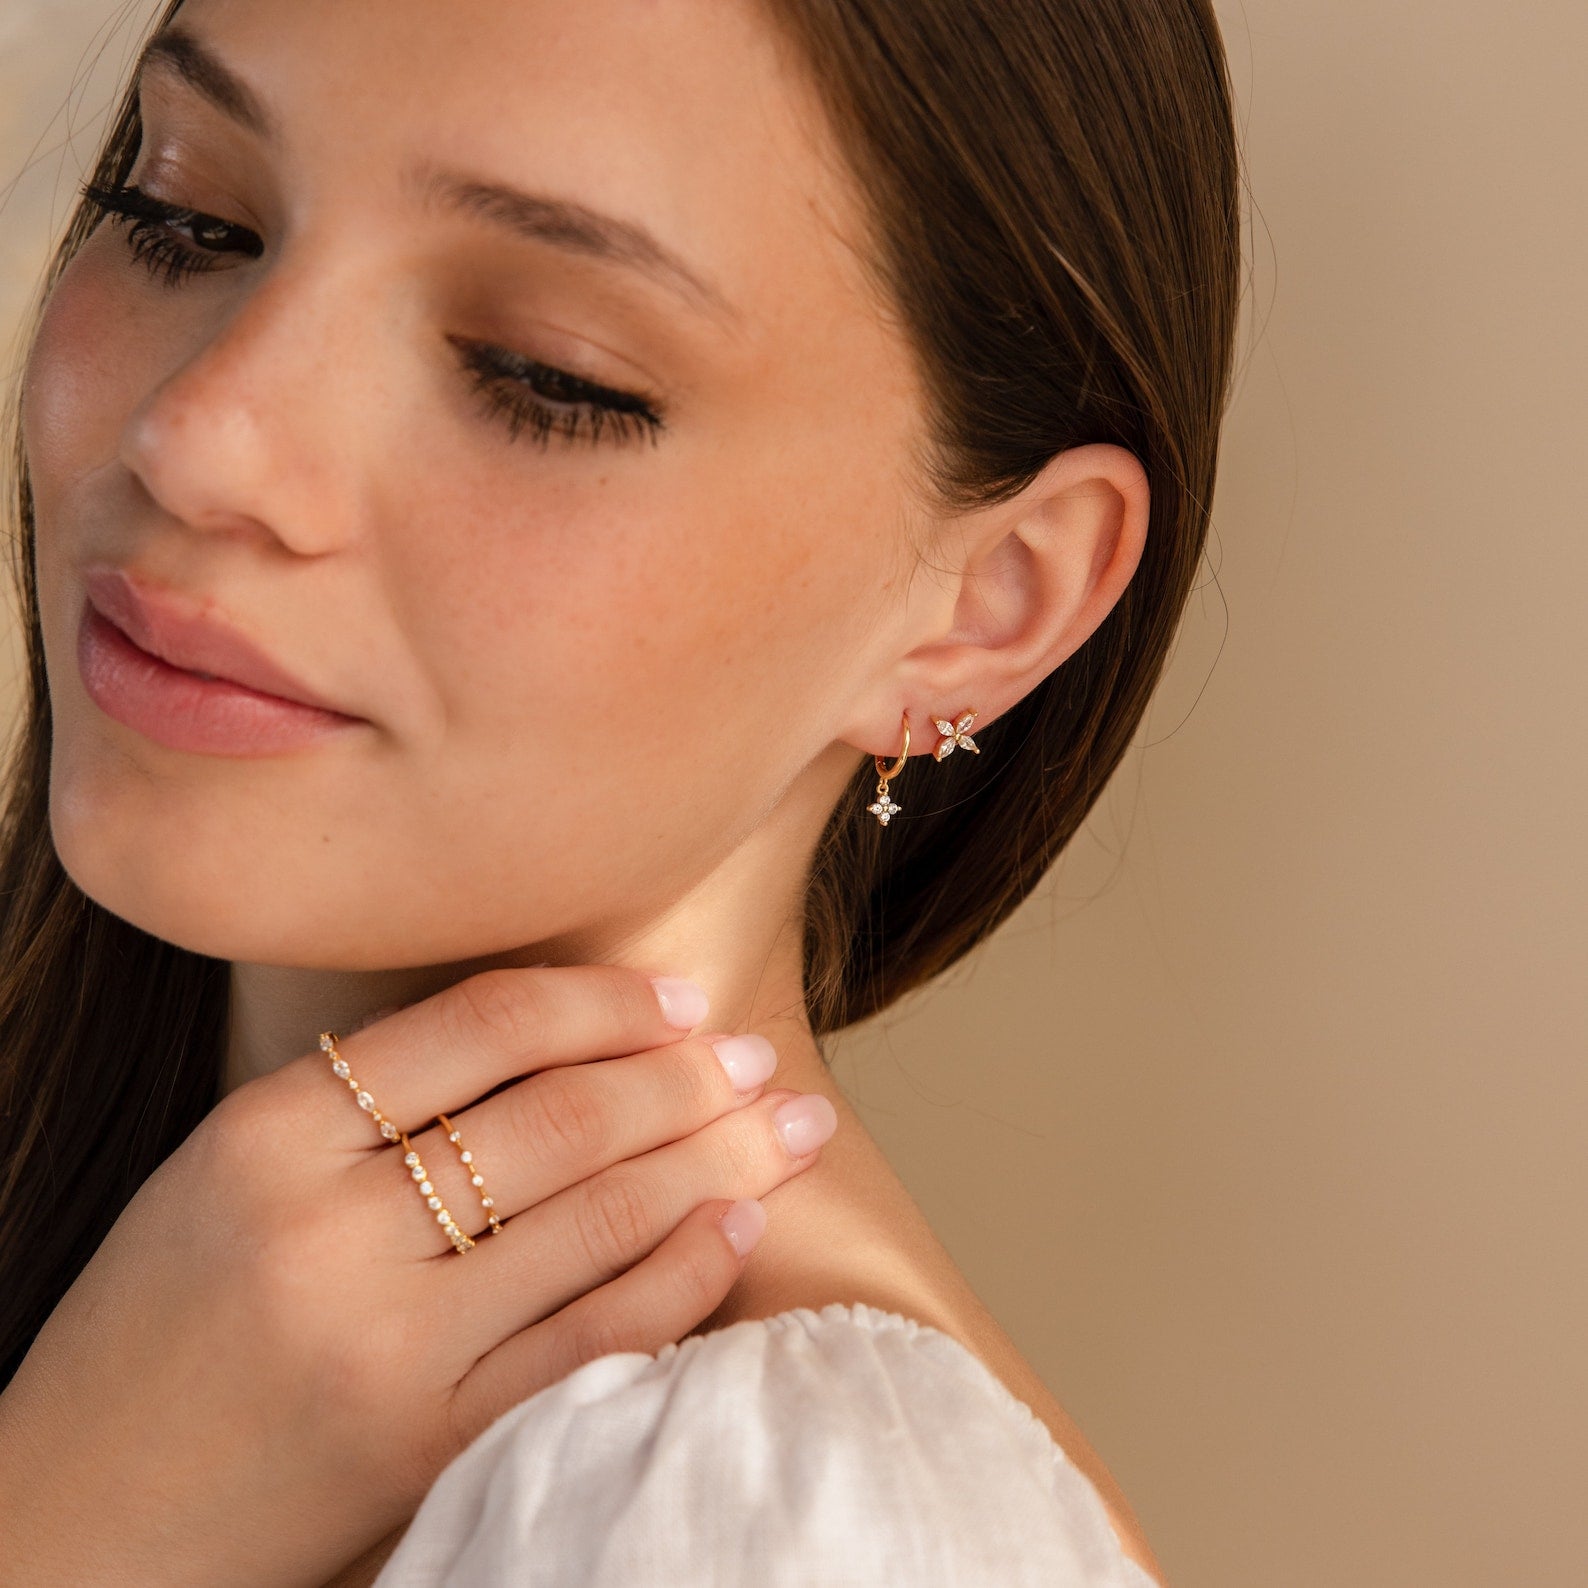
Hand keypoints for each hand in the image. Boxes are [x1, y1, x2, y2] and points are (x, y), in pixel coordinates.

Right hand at [0, 964, 836, 1587]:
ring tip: (787, 1125)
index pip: (481, 1026)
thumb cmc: (159, 1328)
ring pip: (598, 1218)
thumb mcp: (225, 1172)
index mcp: (267, 1136)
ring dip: (716, 1161)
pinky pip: (595, 1340)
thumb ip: (365, 1101)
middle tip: (760, 1059)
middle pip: (560, 1118)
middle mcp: (329, 1231)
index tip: (680, 999)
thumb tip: (560, 1036)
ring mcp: (386, 1347)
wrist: (73, 1523)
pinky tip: (738, 1227)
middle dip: (687, 1079)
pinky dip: (683, 1274)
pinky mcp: (427, 1447)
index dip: (604, 1002)